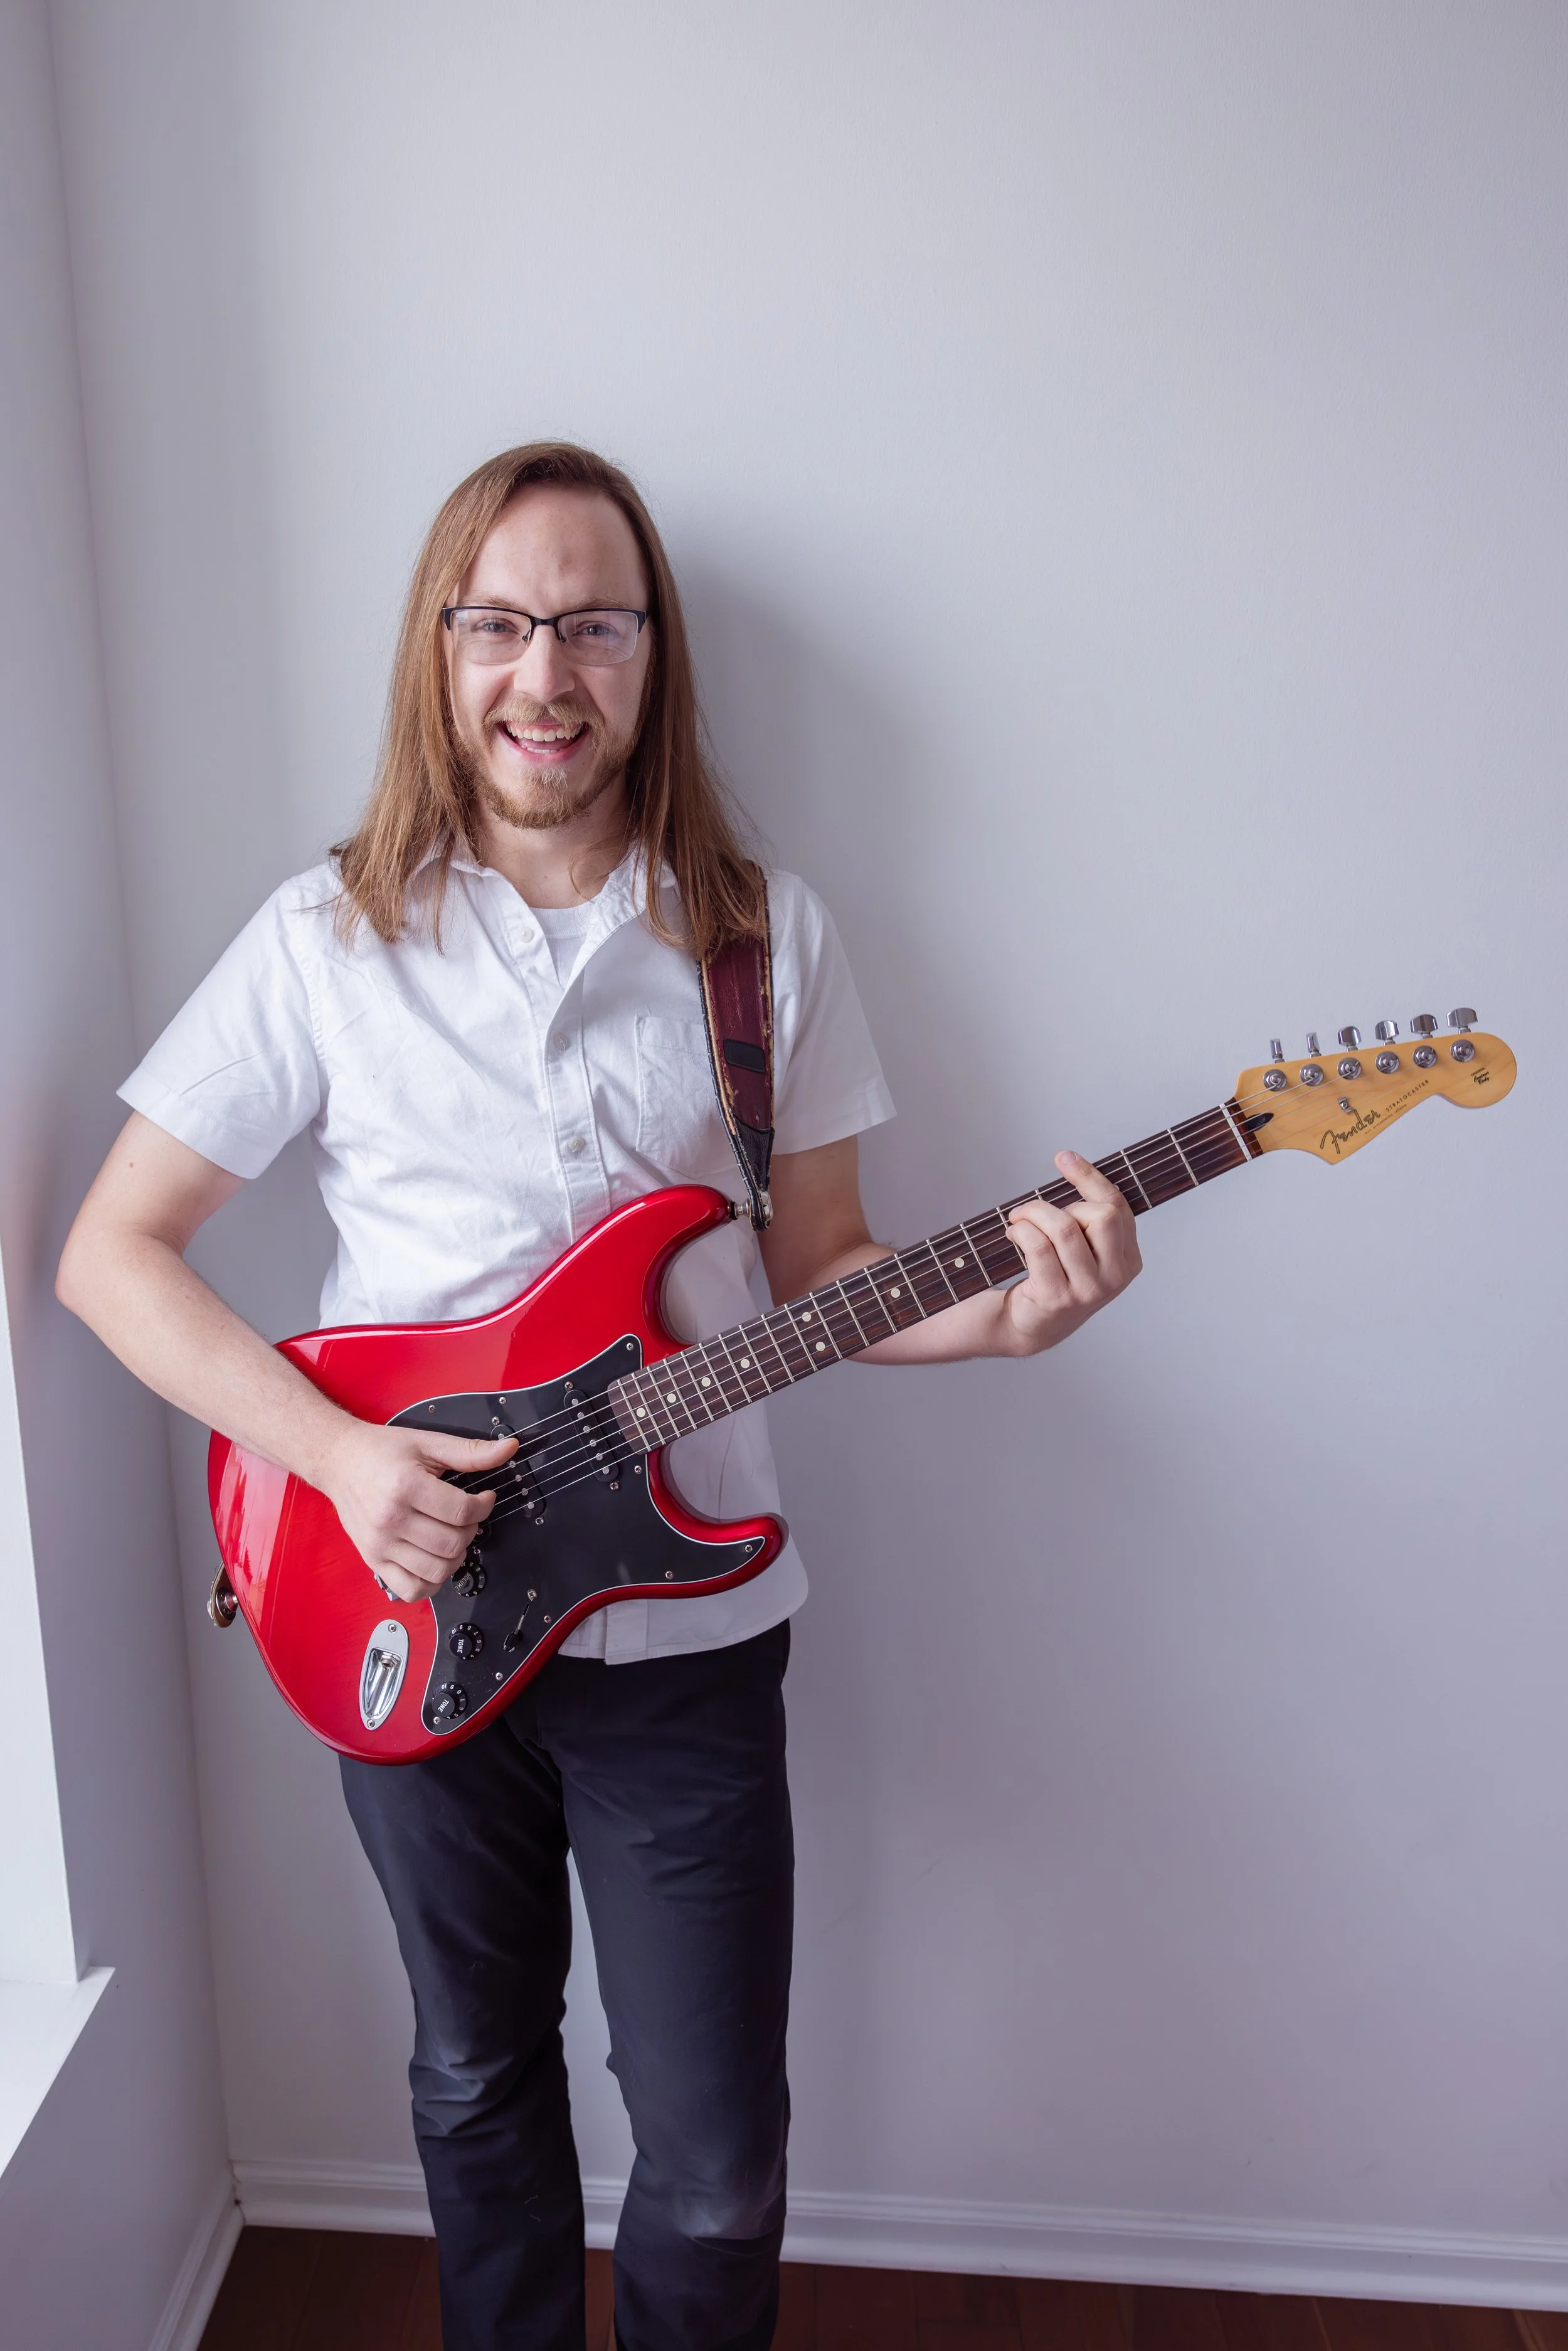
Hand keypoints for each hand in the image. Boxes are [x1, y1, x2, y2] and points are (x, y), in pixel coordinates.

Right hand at [318, 1419, 518, 1603]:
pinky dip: (431, 1582)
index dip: (484, 1506)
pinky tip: (435, 1559)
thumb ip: (470, 1451)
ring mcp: (380, 1544)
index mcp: (406, 1486)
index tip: (484, 1499)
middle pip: (452, 1543)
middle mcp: (391, 1519)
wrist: (339, 1461)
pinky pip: (411, 1590)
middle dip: (471, 1530)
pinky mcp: (373, 1561)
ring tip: (452, 1536)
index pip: (462, 1511)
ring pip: (437, 1571)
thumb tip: (508, 1449)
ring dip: (456, 1556)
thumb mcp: (428, 1443)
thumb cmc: (380, 1452)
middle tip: (466, 1517)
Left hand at [1002, 1151, 1141, 1355]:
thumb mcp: (1085, 1248)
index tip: (1064, 1157)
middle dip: (1063, 1204)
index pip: (1117, 1207)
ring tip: (1019, 1219)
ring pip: (1065, 1228)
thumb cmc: (1056, 1276)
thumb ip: (1089, 1215)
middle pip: (1101, 1215)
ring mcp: (1088, 1290)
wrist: (1031, 1325)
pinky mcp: (1057, 1297)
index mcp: (1129, 1260)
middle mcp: (1115, 1277)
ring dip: (1033, 1214)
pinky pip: (1039, 1247)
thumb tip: (1070, 1159)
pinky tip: (1013, 1234)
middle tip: (1038, 1214)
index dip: (1090, 1177)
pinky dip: (1021, 1231)